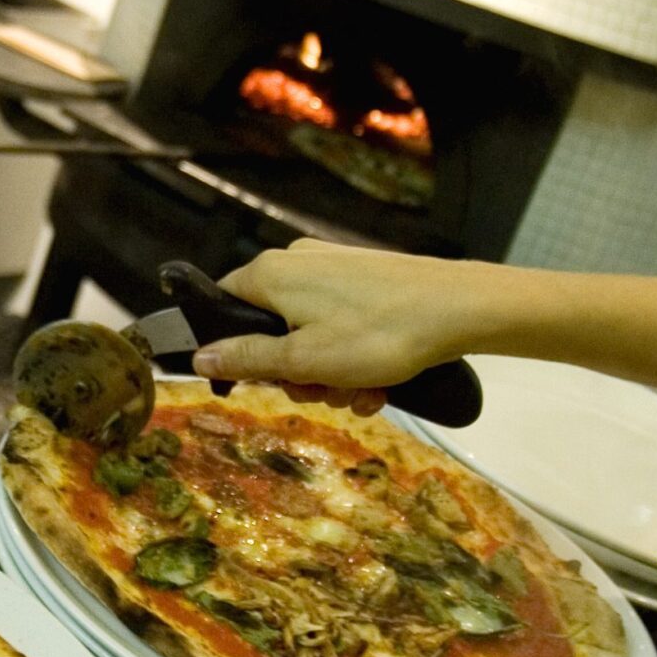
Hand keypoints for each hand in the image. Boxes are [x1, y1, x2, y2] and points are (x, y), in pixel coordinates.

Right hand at [195, 241, 498, 389]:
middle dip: (296, 373)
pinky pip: (342, 325)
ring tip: (362, 392)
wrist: (458, 309)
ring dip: (330, 374)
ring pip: (310, 334)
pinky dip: (354, 358)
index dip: (231, 350)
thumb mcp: (303, 360)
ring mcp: (335, 268)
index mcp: (270, 274)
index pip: (222, 305)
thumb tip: (198, 357)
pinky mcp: (366, 280)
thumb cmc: (377, 333)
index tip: (255, 383)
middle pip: (270, 328)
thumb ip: (247, 359)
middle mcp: (297, 263)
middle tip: (322, 393)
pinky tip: (380, 383)